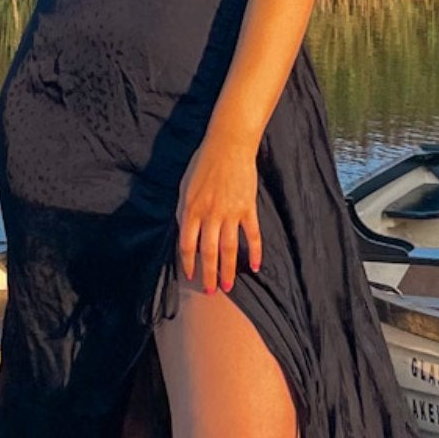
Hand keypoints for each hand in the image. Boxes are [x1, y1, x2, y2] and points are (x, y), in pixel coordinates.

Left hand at [177, 130, 264, 293]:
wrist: (228, 145)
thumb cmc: (203, 163)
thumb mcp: (185, 186)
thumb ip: (184, 210)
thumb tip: (183, 231)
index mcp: (191, 209)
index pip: (187, 244)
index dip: (188, 263)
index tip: (190, 276)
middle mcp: (210, 214)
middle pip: (208, 252)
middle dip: (208, 274)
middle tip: (210, 292)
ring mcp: (230, 212)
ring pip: (229, 248)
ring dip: (228, 270)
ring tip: (228, 287)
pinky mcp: (248, 208)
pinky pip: (252, 234)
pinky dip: (255, 252)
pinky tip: (254, 266)